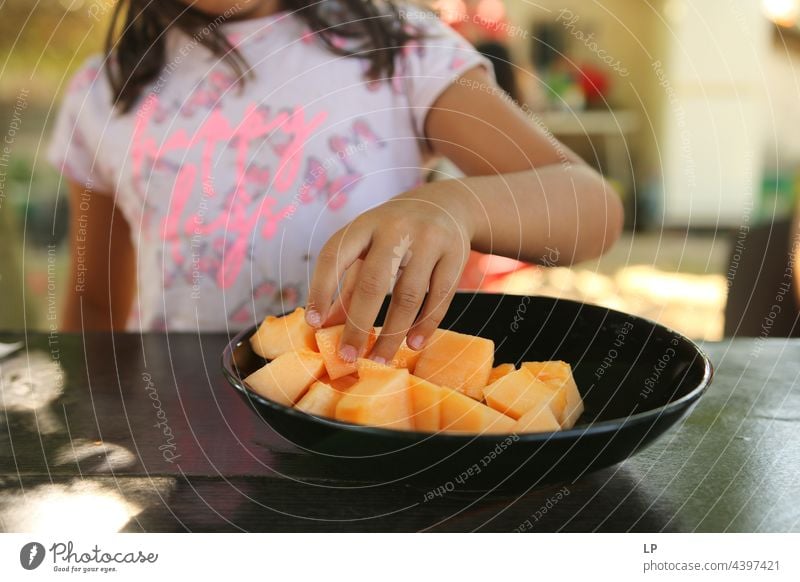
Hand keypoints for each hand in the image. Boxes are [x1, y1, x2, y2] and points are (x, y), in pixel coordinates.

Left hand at [305, 183, 476, 363]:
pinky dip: (425, 326)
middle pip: (373, 282)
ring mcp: (429, 240)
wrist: (446, 204)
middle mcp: (396, 228)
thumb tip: (323, 328)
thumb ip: (346, 286)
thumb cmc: (395, 234)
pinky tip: (413, 345)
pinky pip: (440, 299)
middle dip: (359, 325)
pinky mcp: (455, 254)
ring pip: (409, 296)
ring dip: (392, 334)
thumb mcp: (367, 248)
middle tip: (349, 357)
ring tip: (380, 359)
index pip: (335, 255)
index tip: (314, 323)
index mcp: (365, 224)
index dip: (321, 290)